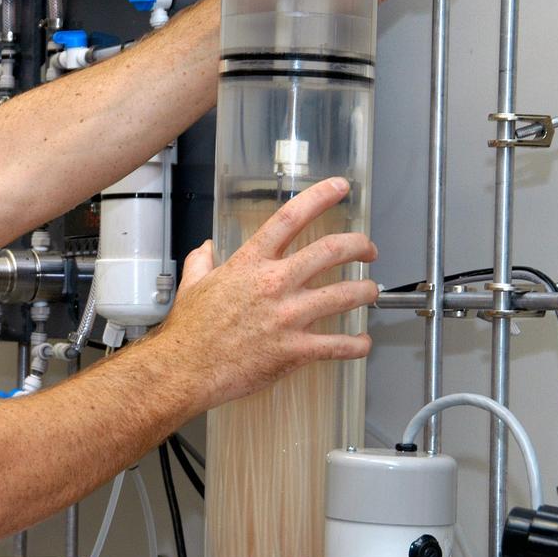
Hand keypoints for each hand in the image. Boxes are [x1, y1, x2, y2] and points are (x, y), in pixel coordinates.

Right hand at [150, 177, 376, 412]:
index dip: (320, 197)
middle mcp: (274, 284)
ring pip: (345, 295)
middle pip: (330, 251)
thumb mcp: (192, 285)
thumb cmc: (189, 331)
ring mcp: (288, 317)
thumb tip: (205, 249)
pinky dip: (357, 344)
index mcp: (250, 264)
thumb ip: (201, 262)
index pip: (290, 218)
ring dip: (366, 291)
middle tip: (368, 249)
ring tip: (371, 291)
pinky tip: (361, 343)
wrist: (186, 368)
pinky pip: (340, 345)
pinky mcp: (296, 350)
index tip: (339, 188)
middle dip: (359, 245)